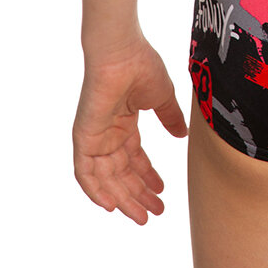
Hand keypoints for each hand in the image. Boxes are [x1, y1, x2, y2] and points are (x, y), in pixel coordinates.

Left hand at [73, 36, 188, 224]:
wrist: (122, 51)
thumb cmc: (141, 65)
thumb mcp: (162, 98)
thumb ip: (170, 118)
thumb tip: (182, 136)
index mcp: (124, 122)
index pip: (134, 158)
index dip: (147, 176)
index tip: (162, 191)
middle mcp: (108, 133)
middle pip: (121, 173)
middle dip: (138, 194)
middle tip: (155, 212)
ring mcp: (95, 136)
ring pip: (105, 179)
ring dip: (122, 198)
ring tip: (141, 216)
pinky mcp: (84, 137)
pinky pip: (85, 173)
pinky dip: (95, 191)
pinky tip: (112, 206)